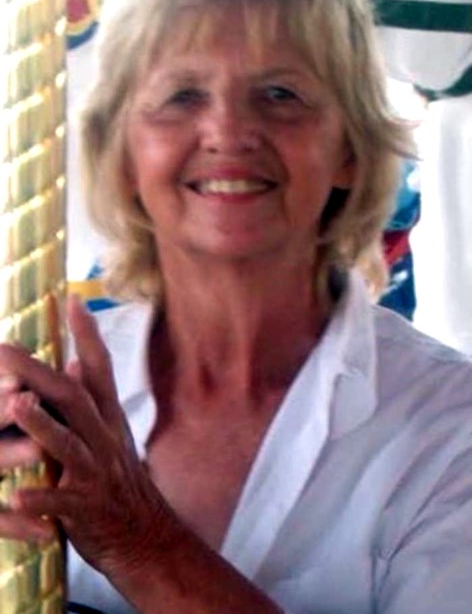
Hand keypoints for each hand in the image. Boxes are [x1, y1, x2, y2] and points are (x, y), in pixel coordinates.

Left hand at [0, 297, 172, 579]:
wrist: (146, 535)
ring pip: (69, 445)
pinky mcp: (87, 509)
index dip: (88, 337)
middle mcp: (104, 439)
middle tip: (3, 349)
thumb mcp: (110, 434)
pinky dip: (41, 499)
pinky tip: (17, 498)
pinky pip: (62, 503)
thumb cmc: (119, 481)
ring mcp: (97, 473)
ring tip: (17, 405)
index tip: (72, 302)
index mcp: (107, 420)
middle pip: (74, 399)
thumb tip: (70, 361)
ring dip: (43, 425)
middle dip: (37, 372)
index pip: (99, 370)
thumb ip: (91, 398)